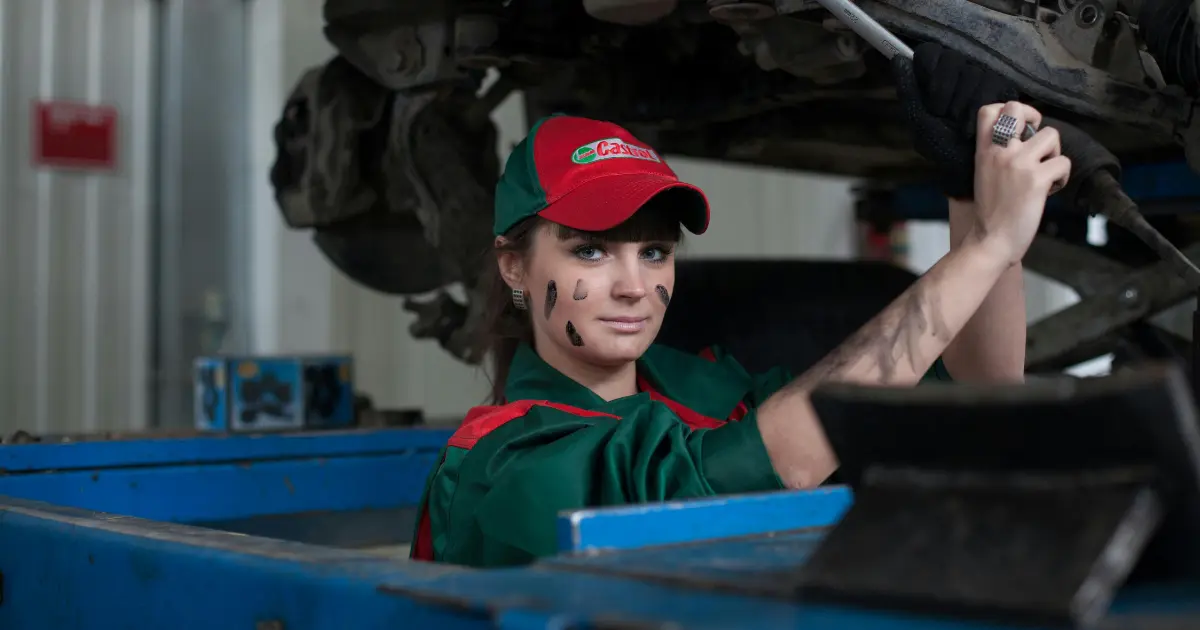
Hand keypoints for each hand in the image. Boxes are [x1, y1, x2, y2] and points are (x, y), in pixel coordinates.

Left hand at [891, 43, 1019, 199]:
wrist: (969, 167)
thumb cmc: (942, 146)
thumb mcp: (919, 121)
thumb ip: (908, 91)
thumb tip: (898, 59)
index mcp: (933, 78)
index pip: (930, 54)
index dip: (930, 75)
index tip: (932, 100)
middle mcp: (957, 73)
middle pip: (952, 60)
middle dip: (946, 93)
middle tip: (945, 116)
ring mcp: (980, 77)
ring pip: (972, 72)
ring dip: (962, 103)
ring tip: (959, 123)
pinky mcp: (1001, 87)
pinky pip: (991, 82)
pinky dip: (978, 108)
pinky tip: (972, 124)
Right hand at [967, 102, 1070, 265]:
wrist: (991, 241)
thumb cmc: (991, 212)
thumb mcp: (984, 175)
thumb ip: (998, 154)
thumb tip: (1024, 138)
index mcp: (984, 151)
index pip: (989, 110)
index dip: (1010, 109)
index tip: (1020, 126)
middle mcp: (1001, 152)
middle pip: (1018, 108)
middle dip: (1035, 119)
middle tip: (1038, 142)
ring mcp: (1019, 164)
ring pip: (1052, 135)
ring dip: (1054, 154)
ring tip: (1045, 174)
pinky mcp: (1037, 179)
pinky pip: (1064, 163)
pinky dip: (1062, 178)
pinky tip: (1050, 191)